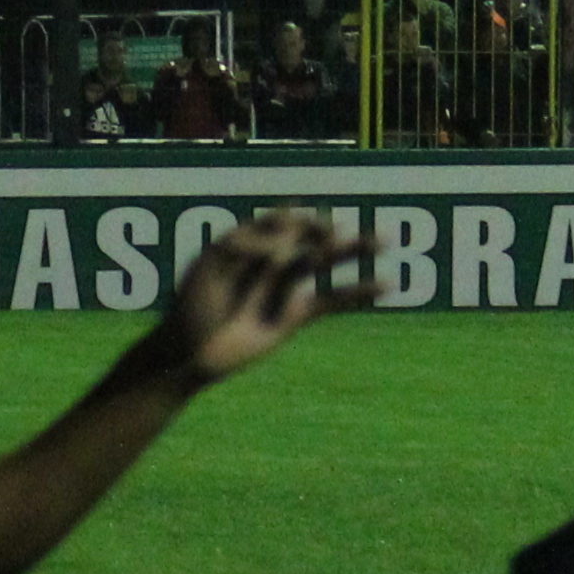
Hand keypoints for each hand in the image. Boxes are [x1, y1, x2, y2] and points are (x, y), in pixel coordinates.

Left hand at [147, 206, 375, 382]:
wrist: (188, 354)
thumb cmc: (192, 307)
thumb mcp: (213, 268)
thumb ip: (247, 247)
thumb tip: (285, 242)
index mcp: (247, 239)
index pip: (279, 220)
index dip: (292, 221)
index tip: (289, 236)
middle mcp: (269, 258)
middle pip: (307, 234)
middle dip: (328, 228)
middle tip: (346, 229)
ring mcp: (283, 286)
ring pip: (325, 261)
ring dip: (354, 249)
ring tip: (386, 239)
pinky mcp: (295, 314)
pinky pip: (332, 300)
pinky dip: (358, 292)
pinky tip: (386, 284)